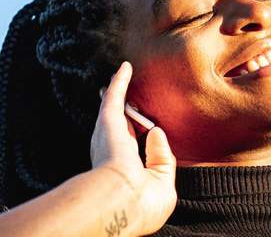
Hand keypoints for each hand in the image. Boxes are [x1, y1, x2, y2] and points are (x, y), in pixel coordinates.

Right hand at [90, 62, 176, 235]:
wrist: (124, 201)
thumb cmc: (142, 202)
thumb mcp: (162, 184)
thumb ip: (162, 158)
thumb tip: (156, 132)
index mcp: (123, 171)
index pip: (131, 151)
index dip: (136, 140)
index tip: (146, 132)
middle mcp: (112, 153)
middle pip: (118, 127)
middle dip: (120, 114)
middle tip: (124, 99)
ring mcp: (108, 136)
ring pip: (113, 109)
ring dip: (117, 92)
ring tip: (122, 76)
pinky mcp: (107, 122)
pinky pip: (114, 96)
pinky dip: (120, 81)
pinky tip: (125, 67)